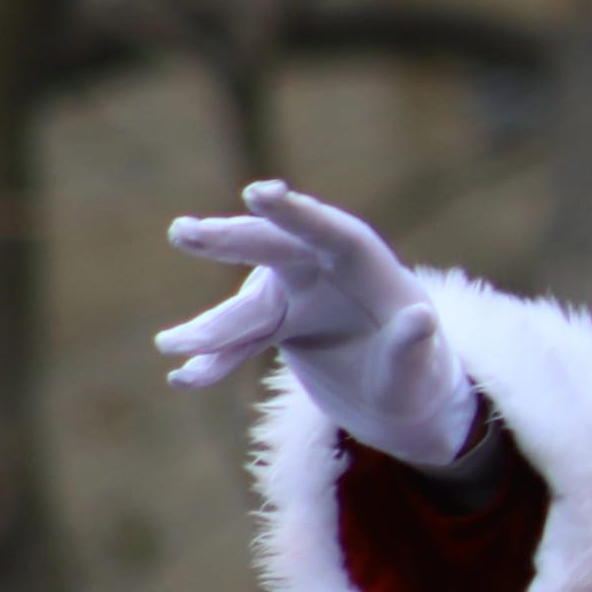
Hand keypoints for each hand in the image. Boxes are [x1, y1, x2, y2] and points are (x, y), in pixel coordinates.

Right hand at [159, 181, 475, 465]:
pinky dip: (215, 360)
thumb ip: (414, 348)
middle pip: (273, 250)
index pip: (333, 232)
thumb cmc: (418, 380)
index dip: (295, 212)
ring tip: (171, 346)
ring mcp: (295, 295)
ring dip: (210, 329)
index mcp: (368, 267)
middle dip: (230, 241)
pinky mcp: (275, 324)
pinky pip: (238, 341)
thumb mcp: (419, 376)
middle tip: (185, 234)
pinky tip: (185, 379)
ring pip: (246, 308)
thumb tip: (420, 318)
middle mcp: (325, 270)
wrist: (398, 399)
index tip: (257, 192)